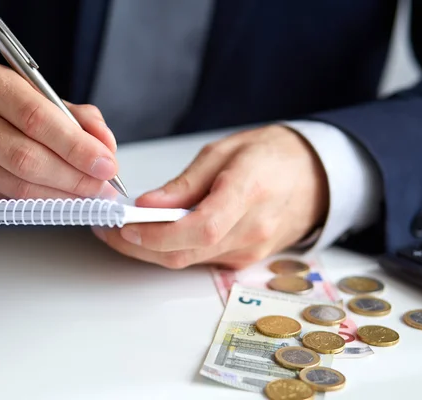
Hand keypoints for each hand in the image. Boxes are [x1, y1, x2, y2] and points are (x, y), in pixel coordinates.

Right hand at [0, 62, 119, 198]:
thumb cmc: (1, 109)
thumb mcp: (36, 97)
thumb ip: (76, 117)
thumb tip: (106, 146)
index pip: (38, 118)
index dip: (76, 146)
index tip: (107, 164)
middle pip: (27, 157)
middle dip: (74, 177)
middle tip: (103, 187)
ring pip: (18, 185)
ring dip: (62, 195)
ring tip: (90, 196)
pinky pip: (8, 199)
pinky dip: (42, 203)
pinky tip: (63, 200)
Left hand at [92, 125, 328, 268]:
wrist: (313, 176)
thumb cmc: (270, 155)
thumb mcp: (223, 153)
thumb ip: (184, 184)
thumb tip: (147, 207)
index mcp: (248, 193)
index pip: (199, 228)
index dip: (158, 234)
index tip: (125, 227)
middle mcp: (252, 230)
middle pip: (186, 252)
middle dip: (140, 247)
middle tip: (108, 230)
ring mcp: (250, 251)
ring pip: (188, 260)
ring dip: (151, 250)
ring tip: (123, 228)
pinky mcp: (244, 259)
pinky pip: (200, 259)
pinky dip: (173, 249)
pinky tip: (154, 234)